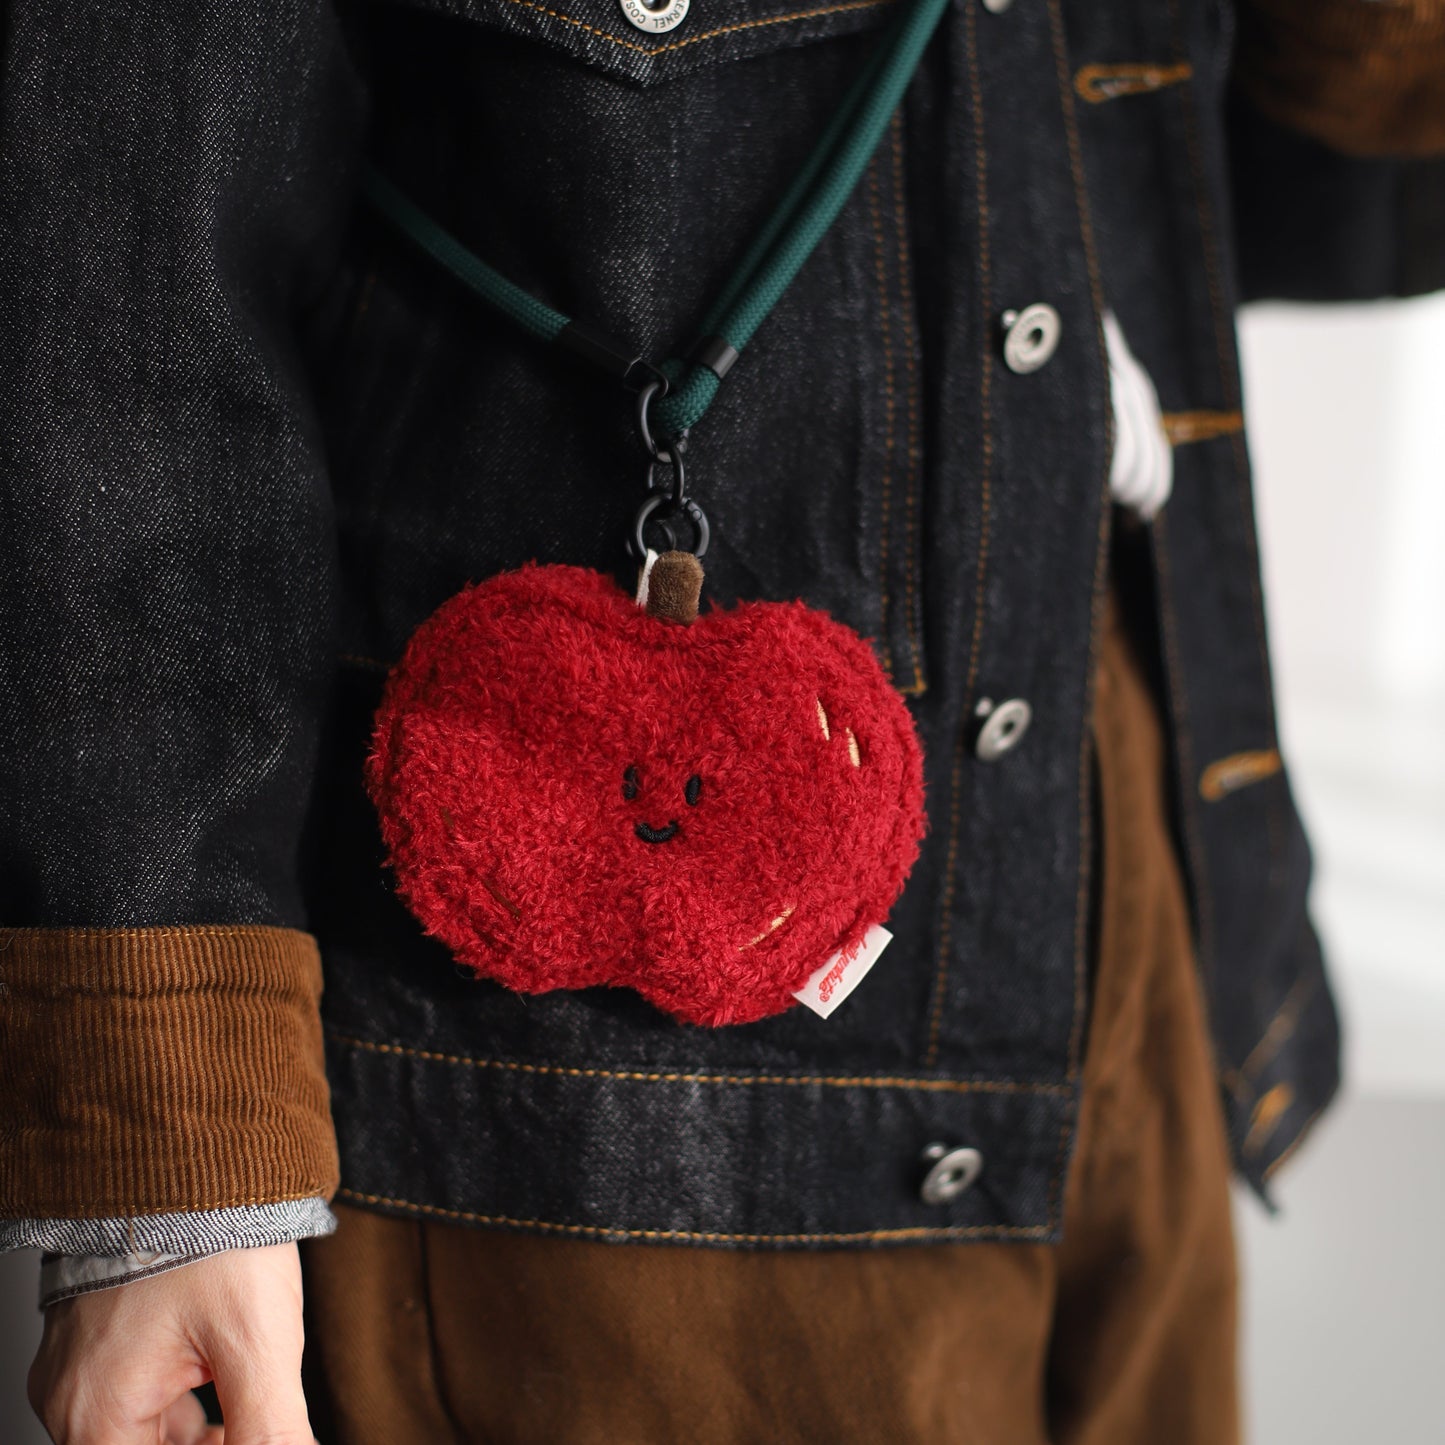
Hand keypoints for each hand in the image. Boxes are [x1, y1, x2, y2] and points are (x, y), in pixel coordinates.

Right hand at [27, 1242, 314, 1444]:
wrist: (188, 1145)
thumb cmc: (211, 1233)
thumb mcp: (255, 1341)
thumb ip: (270, 1428)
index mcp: (97, 1416)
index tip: (259, 1435)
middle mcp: (73, 1398)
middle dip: (210, 1442)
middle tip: (259, 1419)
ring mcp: (82, 1364)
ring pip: (145, 1429)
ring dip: (202, 1430)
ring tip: (250, 1399)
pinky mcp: (101, 1334)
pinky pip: (139, 1390)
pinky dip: (184, 1398)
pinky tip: (226, 1376)